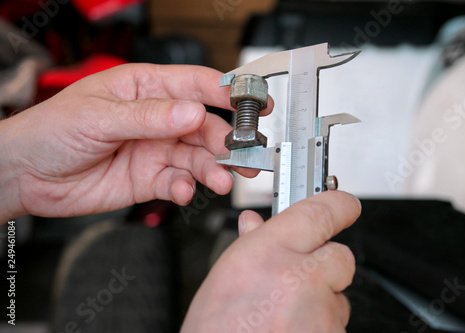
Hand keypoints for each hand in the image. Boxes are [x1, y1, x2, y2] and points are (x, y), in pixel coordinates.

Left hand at [0, 64, 271, 220]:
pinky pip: (178, 183)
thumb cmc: (52, 130)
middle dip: (227, 140)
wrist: (27, 175)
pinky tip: (181, 192)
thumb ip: (149, 117)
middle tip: (243, 154)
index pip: (195, 84)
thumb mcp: (100, 116)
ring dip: (212, 169)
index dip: (228, 92)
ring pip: (197, 157)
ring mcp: (156, 149)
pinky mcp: (150, 178)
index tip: (255, 102)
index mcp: (145, 88)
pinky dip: (185, 189)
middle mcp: (157, 119)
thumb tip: (191, 112)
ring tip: (220, 179)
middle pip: (205, 126)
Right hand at [181, 190, 360, 332]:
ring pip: (339, 296)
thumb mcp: (225, 279)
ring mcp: (320, 312)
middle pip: (340, 255)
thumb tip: (255, 223)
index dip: (338, 204)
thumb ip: (250, 245)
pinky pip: (336, 324)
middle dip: (326, 265)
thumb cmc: (218, 330)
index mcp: (267, 253)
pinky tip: (292, 331)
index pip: (319, 212)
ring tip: (285, 318)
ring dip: (321, 303)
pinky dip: (320, 327)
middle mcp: (299, 277)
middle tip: (300, 281)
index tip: (344, 204)